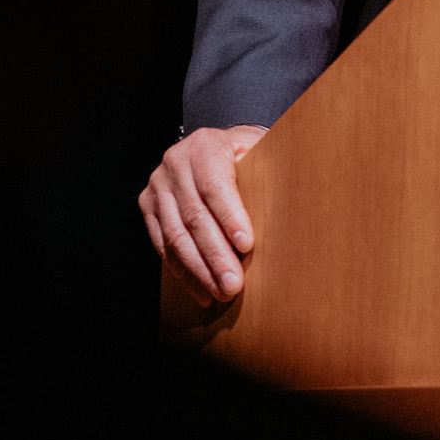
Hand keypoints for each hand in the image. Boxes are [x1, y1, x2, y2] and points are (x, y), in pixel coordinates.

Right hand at [140, 126, 266, 306]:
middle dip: (216, 255)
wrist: (214, 148)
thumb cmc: (245, 154)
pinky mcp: (149, 206)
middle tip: (234, 284)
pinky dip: (183, 272)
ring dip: (199, 271)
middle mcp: (176, 163)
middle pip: (195, 216)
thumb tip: (291, 197)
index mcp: (206, 145)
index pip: (216, 186)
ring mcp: (158, 186)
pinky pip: (163, 246)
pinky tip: (202, 290)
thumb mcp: (260, 150)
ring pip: (176, 237)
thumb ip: (266, 168)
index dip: (231, 217)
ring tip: (221, 293)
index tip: (247, 245)